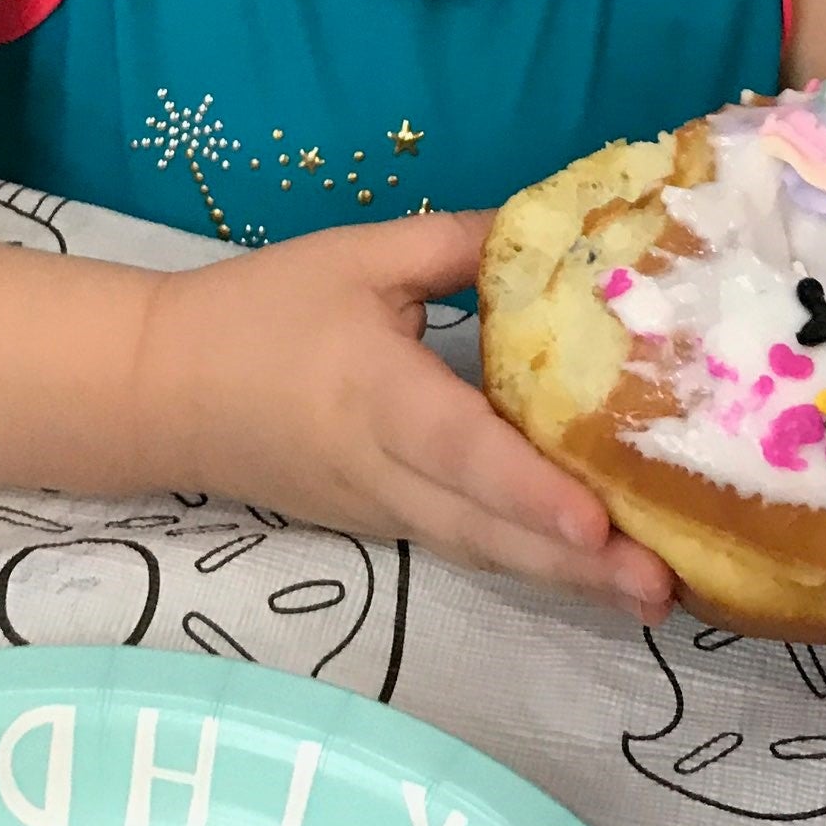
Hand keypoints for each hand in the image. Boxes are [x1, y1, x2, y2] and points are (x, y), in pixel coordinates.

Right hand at [135, 211, 676, 622]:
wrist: (160, 389)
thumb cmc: (258, 310)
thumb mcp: (356, 256)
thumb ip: (458, 244)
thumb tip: (561, 232)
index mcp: (377, 398)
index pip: (463, 452)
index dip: (530, 489)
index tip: (595, 522)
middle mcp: (385, 473)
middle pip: (489, 532)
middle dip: (577, 566)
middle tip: (665, 585)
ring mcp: (383, 513)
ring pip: (482, 553)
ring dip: (564, 579)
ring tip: (651, 593)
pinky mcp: (382, 527)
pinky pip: (465, 547)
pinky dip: (527, 562)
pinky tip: (588, 566)